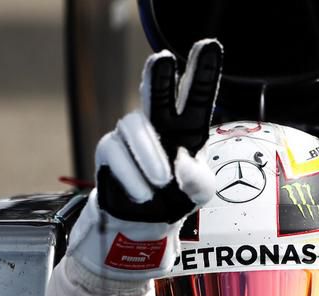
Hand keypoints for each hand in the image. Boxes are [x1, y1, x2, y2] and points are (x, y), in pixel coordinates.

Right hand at [68, 39, 222, 279]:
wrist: (143, 225)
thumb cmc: (175, 200)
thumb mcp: (200, 194)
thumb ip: (198, 179)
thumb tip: (178, 164)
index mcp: (187, 127)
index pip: (197, 95)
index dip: (203, 71)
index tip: (210, 46)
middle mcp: (158, 123)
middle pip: (158, 91)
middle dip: (159, 74)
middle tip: (163, 60)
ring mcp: (132, 135)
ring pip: (134, 126)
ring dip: (148, 155)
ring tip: (160, 181)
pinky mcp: (109, 150)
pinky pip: (116, 154)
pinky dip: (132, 175)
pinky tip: (143, 192)